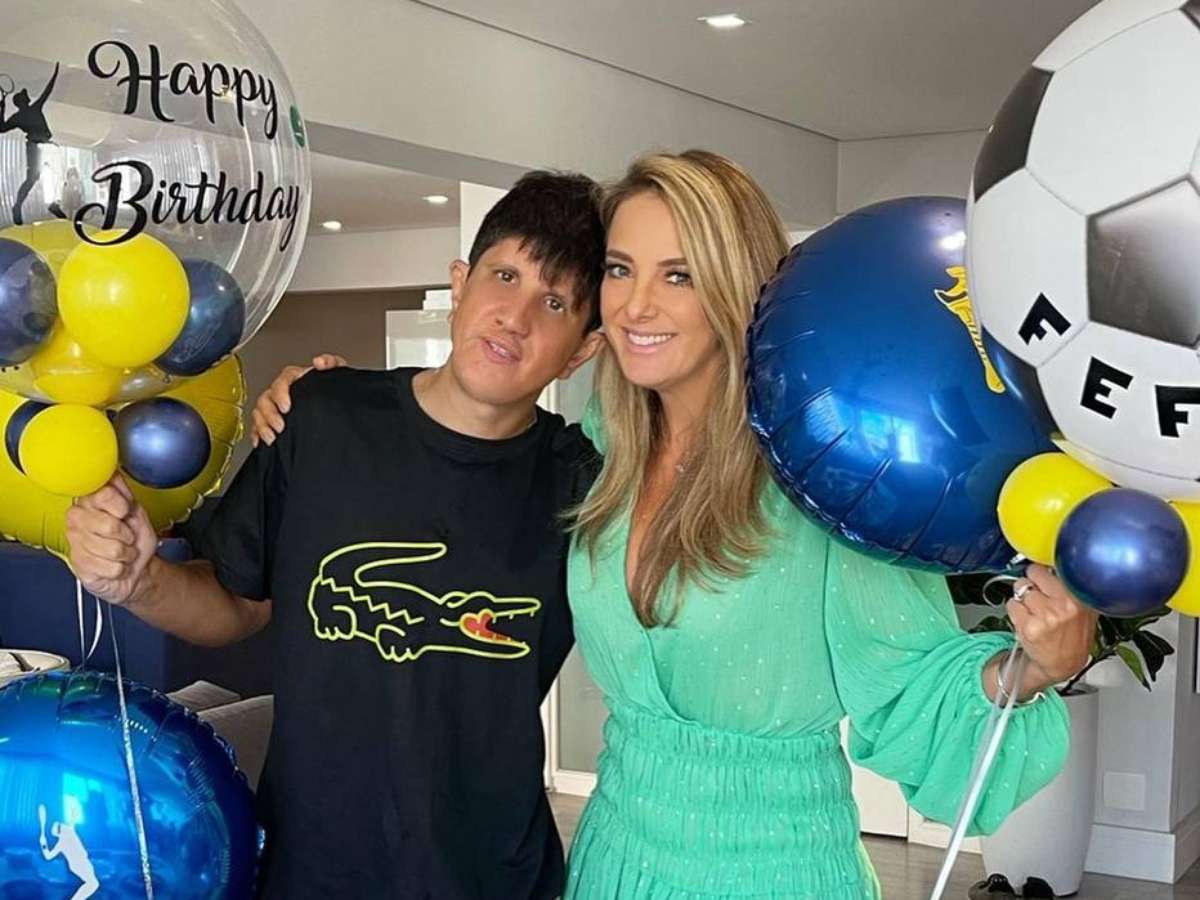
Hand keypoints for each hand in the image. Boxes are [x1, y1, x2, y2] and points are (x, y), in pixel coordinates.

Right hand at [65, 476, 158, 606]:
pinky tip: (114, 563)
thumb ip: (123, 491)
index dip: (121, 506)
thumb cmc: (135, 538)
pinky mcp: (78, 563)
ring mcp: (75, 541)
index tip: (125, 512)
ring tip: (122, 551)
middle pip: (109, 525)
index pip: (103, 495)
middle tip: (126, 537)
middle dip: (127, 535)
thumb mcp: (136, 510)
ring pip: (112, 549)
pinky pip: (110, 567)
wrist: (137, 567)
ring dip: (126, 554)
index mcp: (90, 501)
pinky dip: (120, 568)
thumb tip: (111, 470)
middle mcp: (78, 518)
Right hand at [250, 353, 345, 447]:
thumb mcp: (337, 373)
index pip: (283, 380)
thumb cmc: (332, 388)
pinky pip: (258, 424)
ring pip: (260, 411)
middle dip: (270, 414)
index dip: (281, 393)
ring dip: (262, 425)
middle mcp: (283, 391)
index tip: (286, 407)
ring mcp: (276, 405)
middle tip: (280, 427)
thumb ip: (331, 363)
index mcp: (296, 378)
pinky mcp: (273, 419)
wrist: (336, 404)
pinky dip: (257, 433)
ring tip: (272, 438)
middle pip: (267, 398)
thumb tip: (319, 362)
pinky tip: (260, 442)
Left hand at [1007, 564, 1096, 687]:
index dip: (1045, 571)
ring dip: (1022, 598)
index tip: (1043, 574)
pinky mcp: (1029, 627)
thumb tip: (1055, 563)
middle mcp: (1064, 605)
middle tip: (1038, 595)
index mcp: (1080, 597)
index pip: (1054, 567)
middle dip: (1032, 582)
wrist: (1062, 664)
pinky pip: (1011, 605)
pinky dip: (1015, 611)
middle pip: (1032, 573)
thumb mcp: (1084, 609)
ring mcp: (1046, 616)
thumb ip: (1072, 586)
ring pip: (1019, 588)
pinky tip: (1027, 621)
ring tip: (1035, 612)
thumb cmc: (1072, 636)